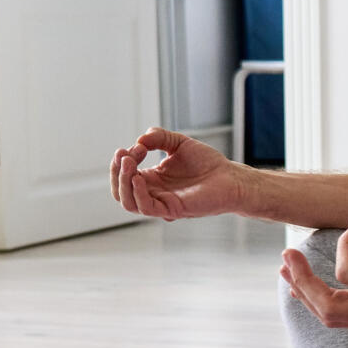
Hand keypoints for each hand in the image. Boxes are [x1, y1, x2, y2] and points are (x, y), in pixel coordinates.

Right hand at [109, 128, 244, 219]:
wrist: (230, 177)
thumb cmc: (207, 163)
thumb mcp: (179, 143)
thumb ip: (159, 137)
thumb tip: (139, 139)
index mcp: (152, 179)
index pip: (124, 174)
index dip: (124, 159)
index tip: (139, 145)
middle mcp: (154, 192)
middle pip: (120, 190)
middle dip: (116, 171)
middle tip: (123, 154)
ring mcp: (161, 202)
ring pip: (128, 202)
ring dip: (122, 182)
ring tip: (128, 162)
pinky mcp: (172, 210)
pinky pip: (146, 208)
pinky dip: (137, 193)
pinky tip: (138, 177)